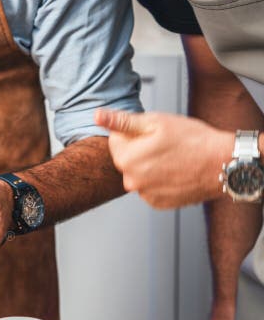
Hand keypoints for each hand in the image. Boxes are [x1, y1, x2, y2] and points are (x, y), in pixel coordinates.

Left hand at [95, 109, 233, 207]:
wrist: (223, 164)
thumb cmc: (193, 140)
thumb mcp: (156, 123)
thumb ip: (122, 122)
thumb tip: (97, 116)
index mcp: (126, 160)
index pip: (115, 141)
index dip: (133, 133)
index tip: (153, 134)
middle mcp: (131, 181)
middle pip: (126, 159)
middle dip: (139, 150)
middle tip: (165, 146)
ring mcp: (145, 195)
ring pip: (139, 173)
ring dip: (149, 166)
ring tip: (173, 159)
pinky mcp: (158, 203)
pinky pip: (150, 187)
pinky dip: (159, 180)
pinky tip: (176, 172)